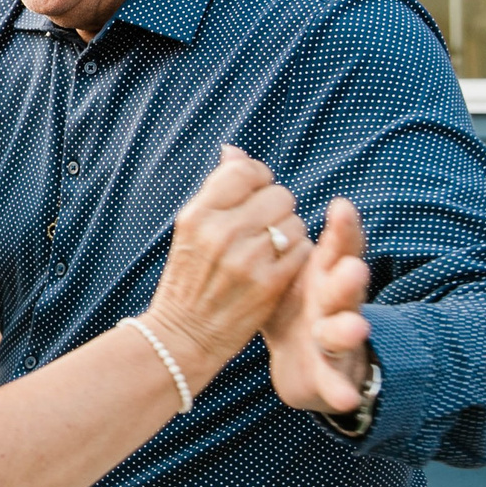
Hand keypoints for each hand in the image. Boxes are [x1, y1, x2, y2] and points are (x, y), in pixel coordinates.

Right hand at [141, 145, 310, 387]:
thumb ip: (217, 189)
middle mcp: (220, 232)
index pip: (246, 171)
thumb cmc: (188, 278)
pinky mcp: (269, 284)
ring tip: (269, 252)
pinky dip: (297, 258)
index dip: (259, 180)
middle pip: (279, 195)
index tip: (255, 197)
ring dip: (290, 235)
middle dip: (278, 210)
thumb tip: (233, 150)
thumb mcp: (190, 229)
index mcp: (197, 214)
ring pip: (295, 223)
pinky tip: (278, 269)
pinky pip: (303, 252)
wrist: (182, 336)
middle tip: (264, 231)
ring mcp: (246, 259)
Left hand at [263, 197, 373, 413]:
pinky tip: (344, 401)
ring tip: (353, 329)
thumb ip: (260, 208)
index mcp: (326, 268)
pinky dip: (341, 389)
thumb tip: (231, 152)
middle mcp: (338, 298)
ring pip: (347, 328)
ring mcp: (337, 334)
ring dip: (349, 329)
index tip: (341, 208)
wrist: (293, 355)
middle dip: (349, 275)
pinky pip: (338, 382)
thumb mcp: (272, 252)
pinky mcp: (331, 372)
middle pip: (350, 281)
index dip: (344, 229)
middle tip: (350, 268)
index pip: (341, 243)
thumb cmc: (278, 292)